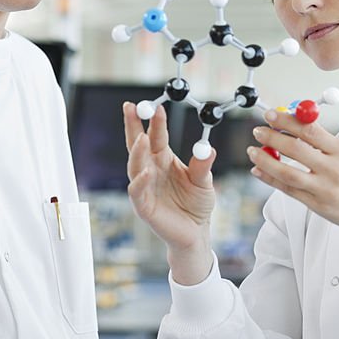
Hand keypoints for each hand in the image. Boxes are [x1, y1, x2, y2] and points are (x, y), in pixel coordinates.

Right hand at [124, 102, 215, 283]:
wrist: (195, 232)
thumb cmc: (196, 204)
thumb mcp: (204, 181)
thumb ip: (203, 166)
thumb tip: (208, 148)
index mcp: (163, 160)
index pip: (155, 136)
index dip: (154, 121)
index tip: (156, 106)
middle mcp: (150, 170)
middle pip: (137, 145)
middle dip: (132, 126)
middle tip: (130, 108)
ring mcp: (144, 187)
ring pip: (134, 166)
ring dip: (136, 152)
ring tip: (141, 138)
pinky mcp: (144, 206)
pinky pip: (137, 192)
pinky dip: (140, 182)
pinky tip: (146, 173)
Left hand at [248, 110, 338, 260]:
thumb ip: (325, 141)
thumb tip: (297, 123)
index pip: (310, 130)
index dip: (287, 120)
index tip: (272, 115)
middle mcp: (334, 169)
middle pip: (295, 149)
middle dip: (272, 137)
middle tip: (258, 130)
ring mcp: (324, 189)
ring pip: (287, 172)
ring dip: (265, 160)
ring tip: (253, 150)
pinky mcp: (317, 206)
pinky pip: (288, 190)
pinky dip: (271, 179)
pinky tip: (259, 171)